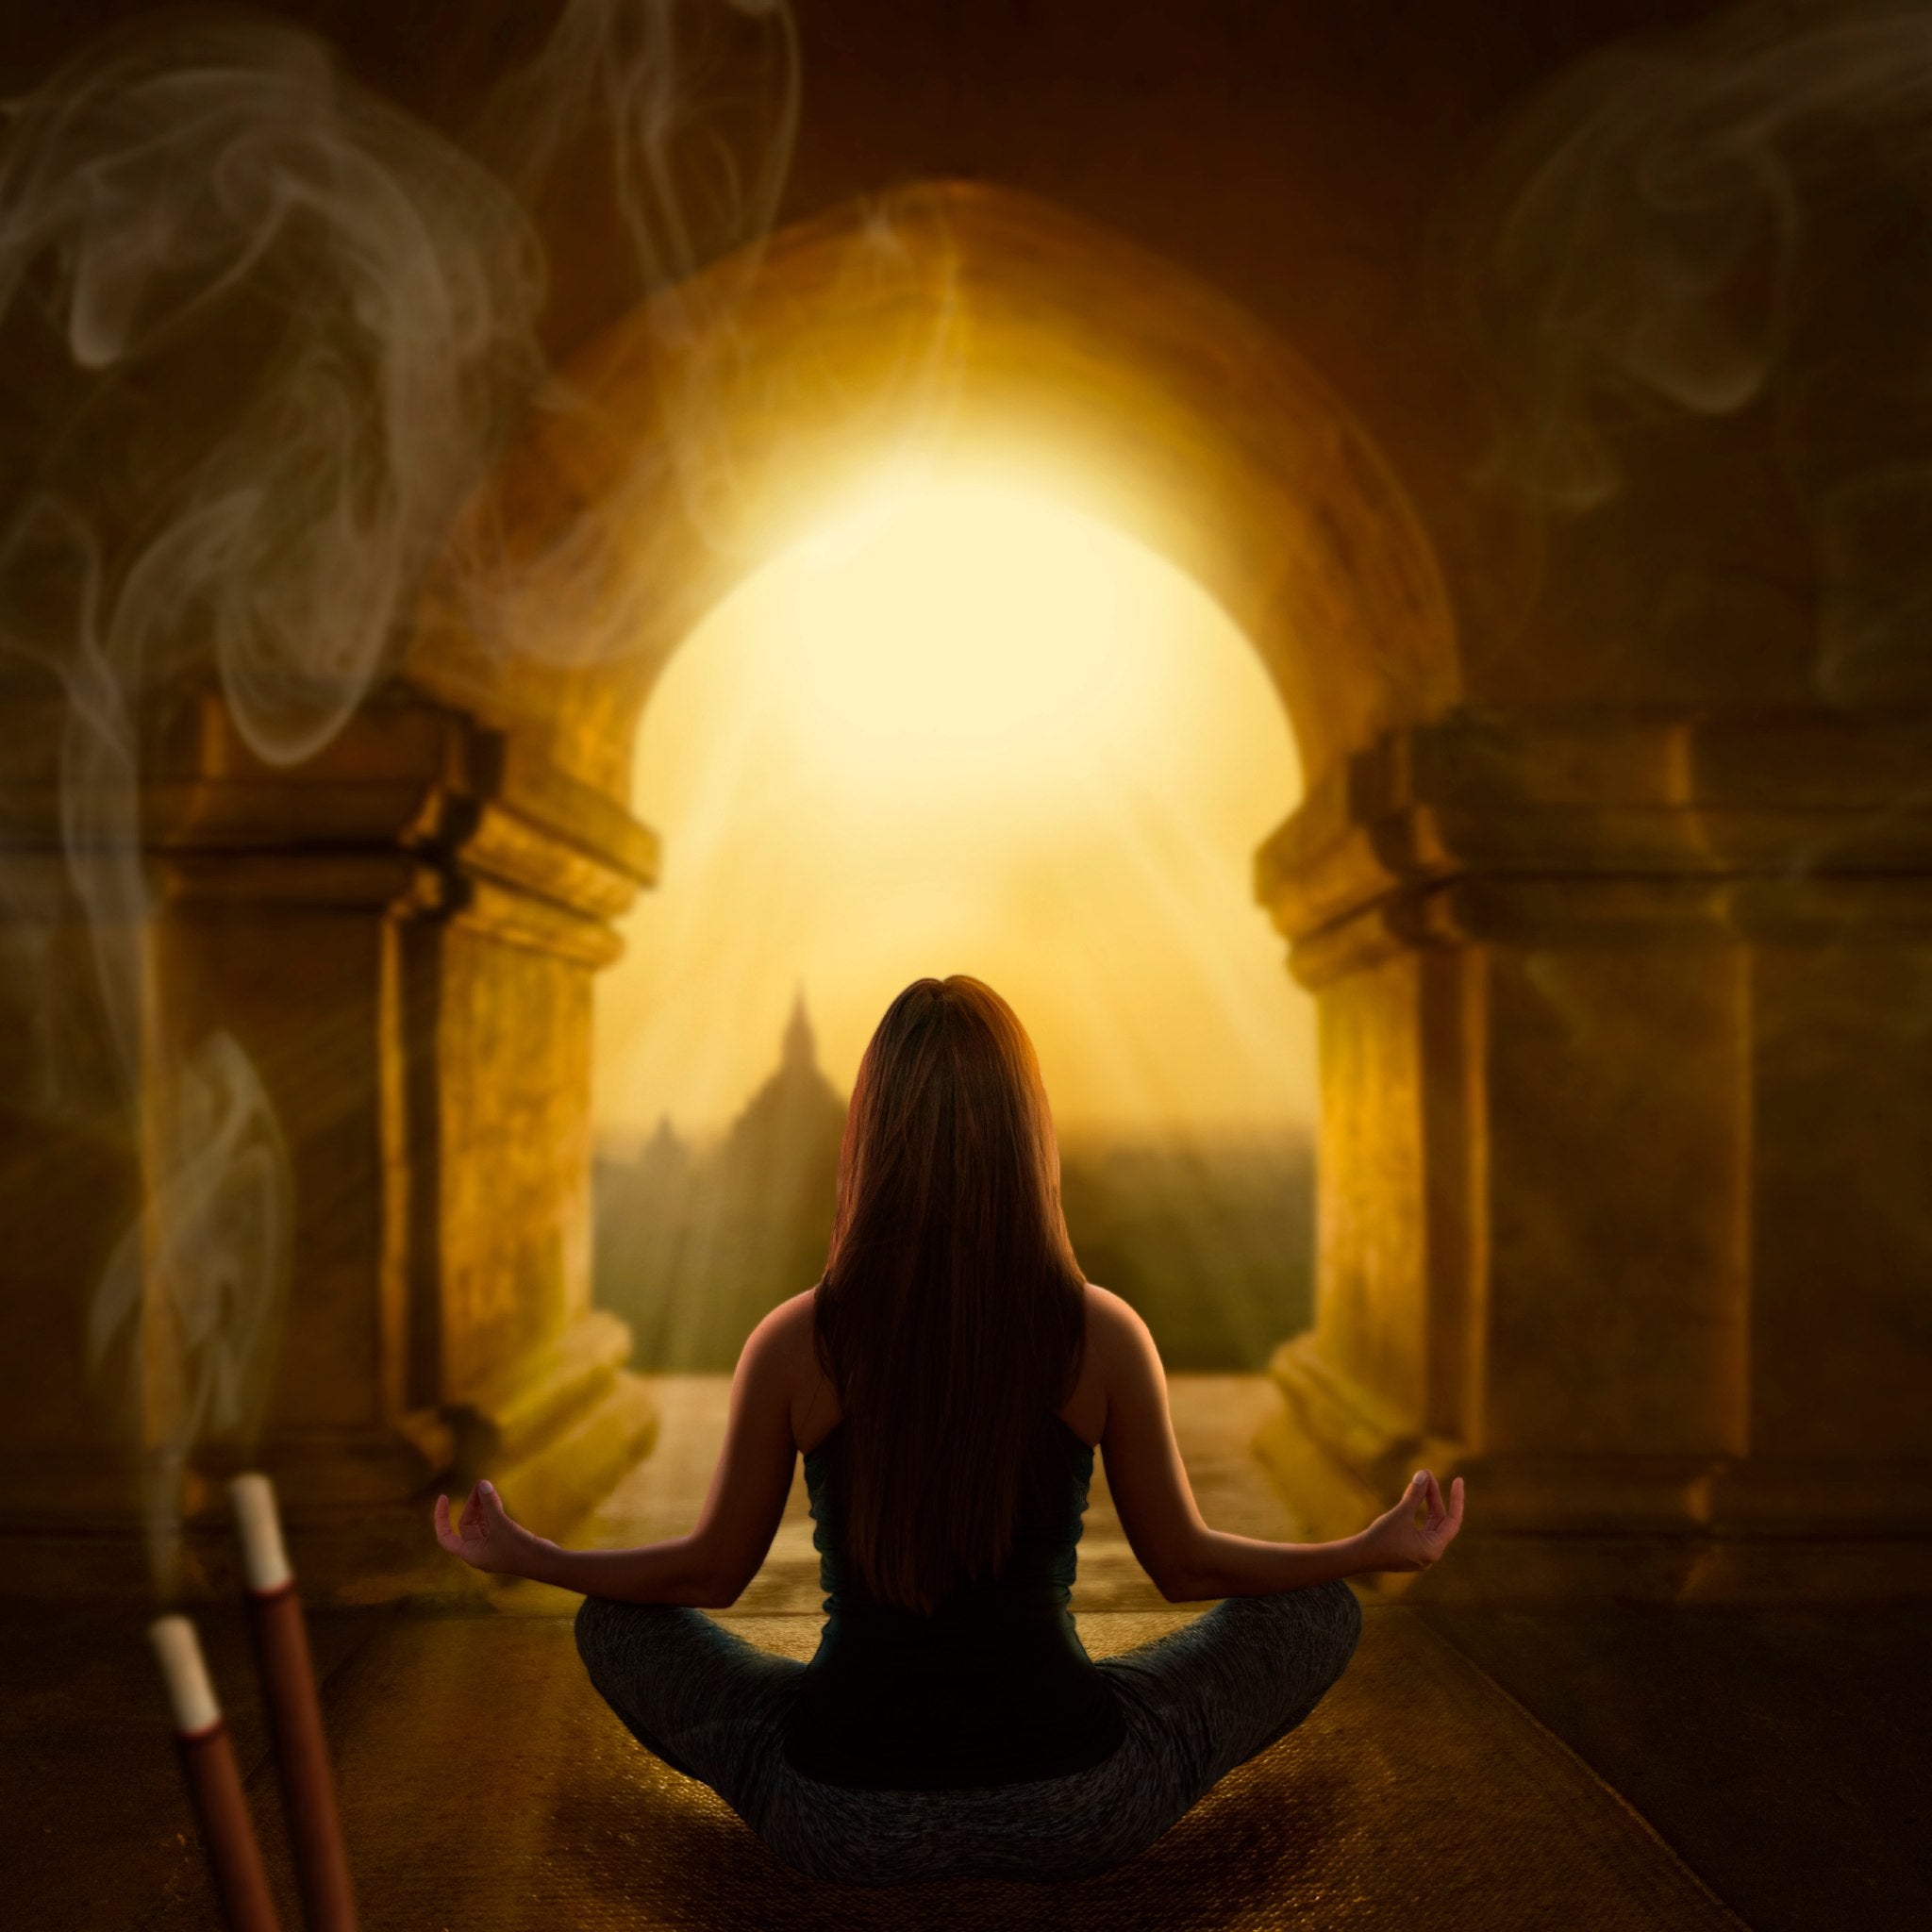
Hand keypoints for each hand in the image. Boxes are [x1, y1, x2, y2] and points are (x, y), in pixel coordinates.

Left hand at [432, 1479, 546, 1578]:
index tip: (443, 1497)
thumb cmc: (518, 1548)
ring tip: (486, 1486)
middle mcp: (478, 1551)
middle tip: (480, 1485)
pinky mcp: (504, 1541)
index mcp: (471, 1553)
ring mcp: (491, 1546)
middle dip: (471, 1504)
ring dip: (482, 1505)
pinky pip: (492, 1523)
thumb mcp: (501, 1525)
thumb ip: (490, 1504)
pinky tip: (495, 1497)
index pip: (446, 1536)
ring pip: (480, 1522)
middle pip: (466, 1525)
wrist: (543, 1562)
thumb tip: (482, 1483)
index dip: (440, 1517)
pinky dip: (492, 1510)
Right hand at [1355, 1469, 1464, 1573]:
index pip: (1453, 1521)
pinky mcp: (1410, 1551)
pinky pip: (1421, 1529)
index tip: (1458, 1480)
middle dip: (1434, 1496)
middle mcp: (1430, 1554)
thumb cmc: (1380, 1537)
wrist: (1358, 1556)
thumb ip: (1414, 1494)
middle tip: (1427, 1474)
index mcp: (1433, 1549)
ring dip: (1427, 1503)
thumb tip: (1425, 1473)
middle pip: (1440, 1521)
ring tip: (1422, 1482)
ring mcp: (1420, 1554)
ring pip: (1430, 1524)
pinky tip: (1414, 1499)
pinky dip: (1419, 1513)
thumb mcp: (1400, 1514)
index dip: (1457, 1499)